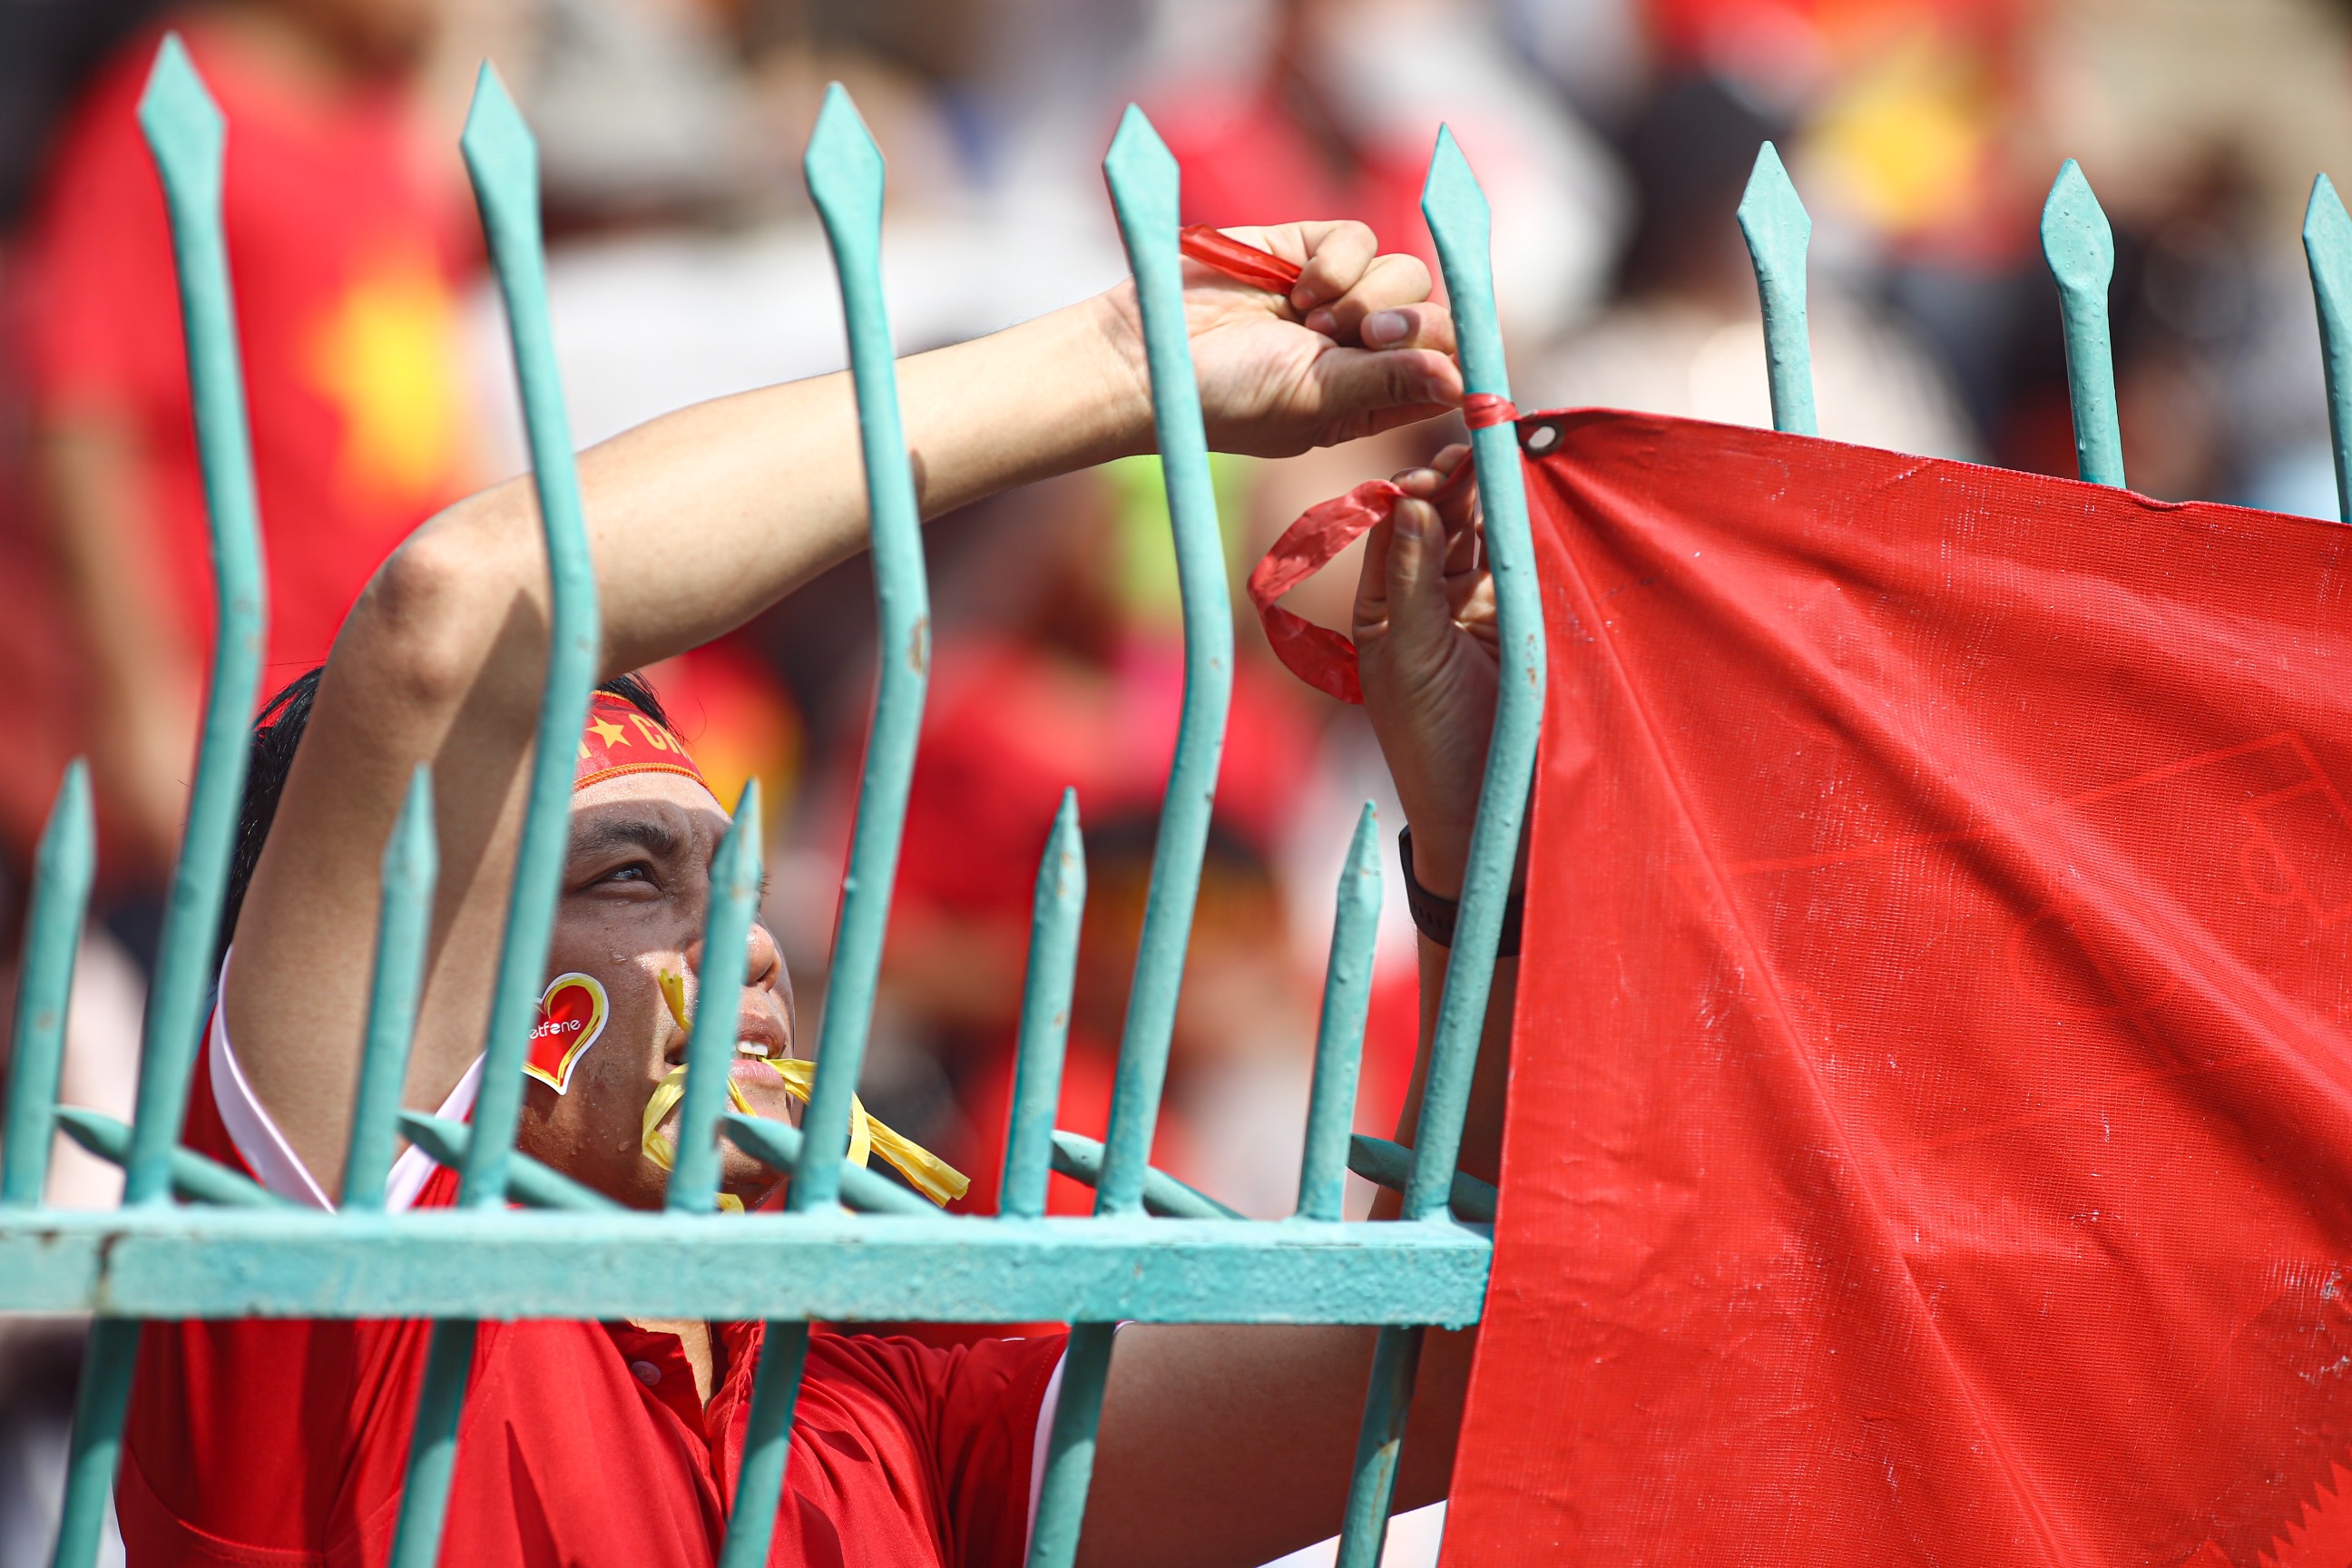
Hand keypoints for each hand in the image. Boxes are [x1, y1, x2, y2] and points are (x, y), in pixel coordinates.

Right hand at [1096, 221, 1461, 456]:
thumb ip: (1388, 383)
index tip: (1445, 356)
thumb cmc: (1224, 399)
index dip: (1455, 360)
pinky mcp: (1309, 249)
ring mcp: (1339, 296)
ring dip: (1368, 293)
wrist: (1147, 354)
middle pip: (1434, 316)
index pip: (1443, 372)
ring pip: (1405, 272)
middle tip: (1361, 337)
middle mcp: (1361, 349)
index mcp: (1370, 401)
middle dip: (1408, 323)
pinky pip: (1360, 236)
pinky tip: (1297, 289)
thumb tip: (1461, 379)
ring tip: (1311, 319)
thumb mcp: (1316, 401)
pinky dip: (1339, 260)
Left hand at [1353, 445, 1495, 897]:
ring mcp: (1481, 607)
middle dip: (1460, 481)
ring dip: (1497, 497)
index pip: (1396, 529)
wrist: (1492, 810)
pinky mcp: (1526, 620)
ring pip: (1488, 535)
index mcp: (1385, 607)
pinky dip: (1531, 530)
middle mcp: (1429, 599)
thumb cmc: (1432, 743)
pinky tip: (1540, 497)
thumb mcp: (1408, 659)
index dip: (1416, 491)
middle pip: (1444, 521)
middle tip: (1483, 442)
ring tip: (1512, 455)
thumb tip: (1403, 499)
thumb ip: (1409, 579)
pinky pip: (1526, 564)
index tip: (1436, 464)